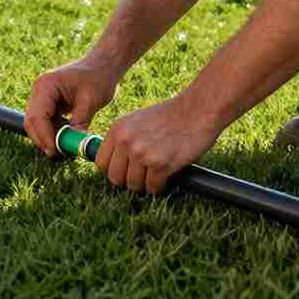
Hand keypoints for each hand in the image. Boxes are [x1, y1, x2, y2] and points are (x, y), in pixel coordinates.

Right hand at [23, 57, 121, 156]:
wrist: (103, 65)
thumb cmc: (98, 77)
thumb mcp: (91, 100)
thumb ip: (80, 122)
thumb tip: (74, 144)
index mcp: (46, 85)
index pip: (38, 116)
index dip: (44, 136)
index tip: (54, 151)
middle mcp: (39, 90)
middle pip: (32, 121)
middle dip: (42, 138)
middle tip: (56, 154)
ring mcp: (42, 96)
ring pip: (36, 123)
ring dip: (47, 136)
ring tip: (64, 147)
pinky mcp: (49, 102)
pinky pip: (45, 121)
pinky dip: (53, 131)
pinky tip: (66, 137)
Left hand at [93, 95, 223, 194]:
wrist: (197, 111)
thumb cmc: (169, 116)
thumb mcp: (136, 121)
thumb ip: (123, 139)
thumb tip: (114, 163)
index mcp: (117, 130)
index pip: (101, 163)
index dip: (113, 170)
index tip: (124, 171)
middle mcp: (126, 142)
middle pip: (115, 178)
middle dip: (128, 181)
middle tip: (141, 176)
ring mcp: (142, 154)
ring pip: (134, 185)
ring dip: (145, 184)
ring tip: (155, 175)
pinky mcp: (160, 164)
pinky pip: (153, 187)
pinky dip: (159, 186)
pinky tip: (166, 176)